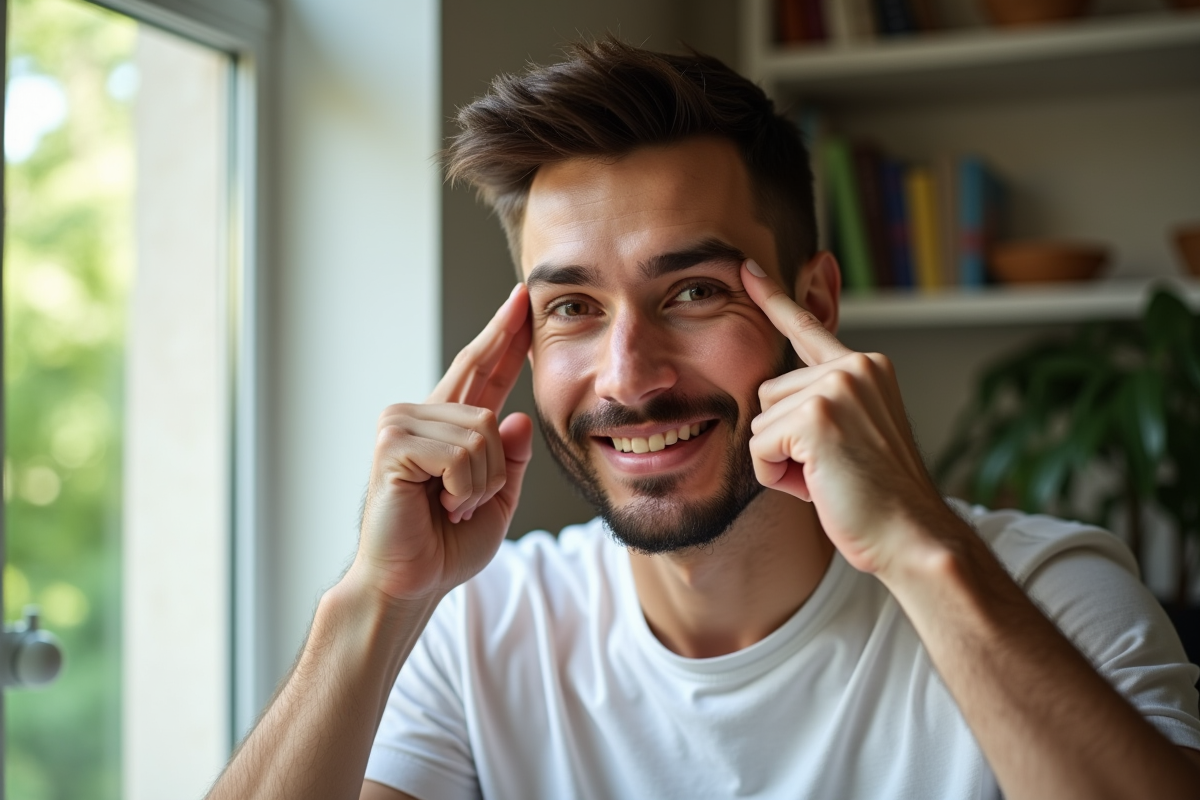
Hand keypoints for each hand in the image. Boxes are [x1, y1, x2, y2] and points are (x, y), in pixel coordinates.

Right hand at [351, 284, 533, 602]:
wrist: (411, 584)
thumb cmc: (446, 546)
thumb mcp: (497, 500)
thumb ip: (511, 459)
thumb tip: (518, 415)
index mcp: (447, 426)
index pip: (482, 369)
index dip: (503, 335)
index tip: (521, 299)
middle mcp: (420, 414)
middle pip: (492, 412)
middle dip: (492, 471)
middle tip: (459, 507)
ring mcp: (401, 424)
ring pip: (482, 434)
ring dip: (478, 485)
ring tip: (446, 506)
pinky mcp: (392, 443)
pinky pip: (461, 454)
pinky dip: (463, 489)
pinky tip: (437, 504)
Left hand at [741, 260, 953, 576]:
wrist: (913, 536)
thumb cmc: (876, 498)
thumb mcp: (851, 435)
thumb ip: (819, 405)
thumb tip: (772, 392)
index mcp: (866, 367)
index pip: (809, 326)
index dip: (773, 298)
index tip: (746, 268)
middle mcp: (854, 366)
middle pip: (768, 393)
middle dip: (784, 440)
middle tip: (830, 469)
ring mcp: (837, 387)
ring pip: (760, 421)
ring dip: (780, 460)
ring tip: (828, 478)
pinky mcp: (817, 416)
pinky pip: (759, 446)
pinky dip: (776, 476)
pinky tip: (818, 486)